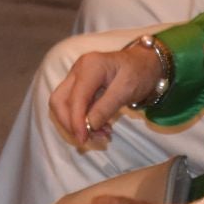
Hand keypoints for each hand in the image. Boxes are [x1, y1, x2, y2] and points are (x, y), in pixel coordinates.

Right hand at [48, 45, 164, 147]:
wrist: (144, 63)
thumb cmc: (139, 73)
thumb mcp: (127, 90)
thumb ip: (106, 107)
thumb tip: (89, 126)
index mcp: (91, 66)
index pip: (75, 98)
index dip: (76, 121)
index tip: (83, 139)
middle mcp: (78, 69)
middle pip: (59, 100)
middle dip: (71, 123)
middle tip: (90, 138)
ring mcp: (76, 77)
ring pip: (63, 105)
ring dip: (76, 123)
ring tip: (101, 133)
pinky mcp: (78, 85)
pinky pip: (72, 106)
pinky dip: (82, 120)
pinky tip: (100, 127)